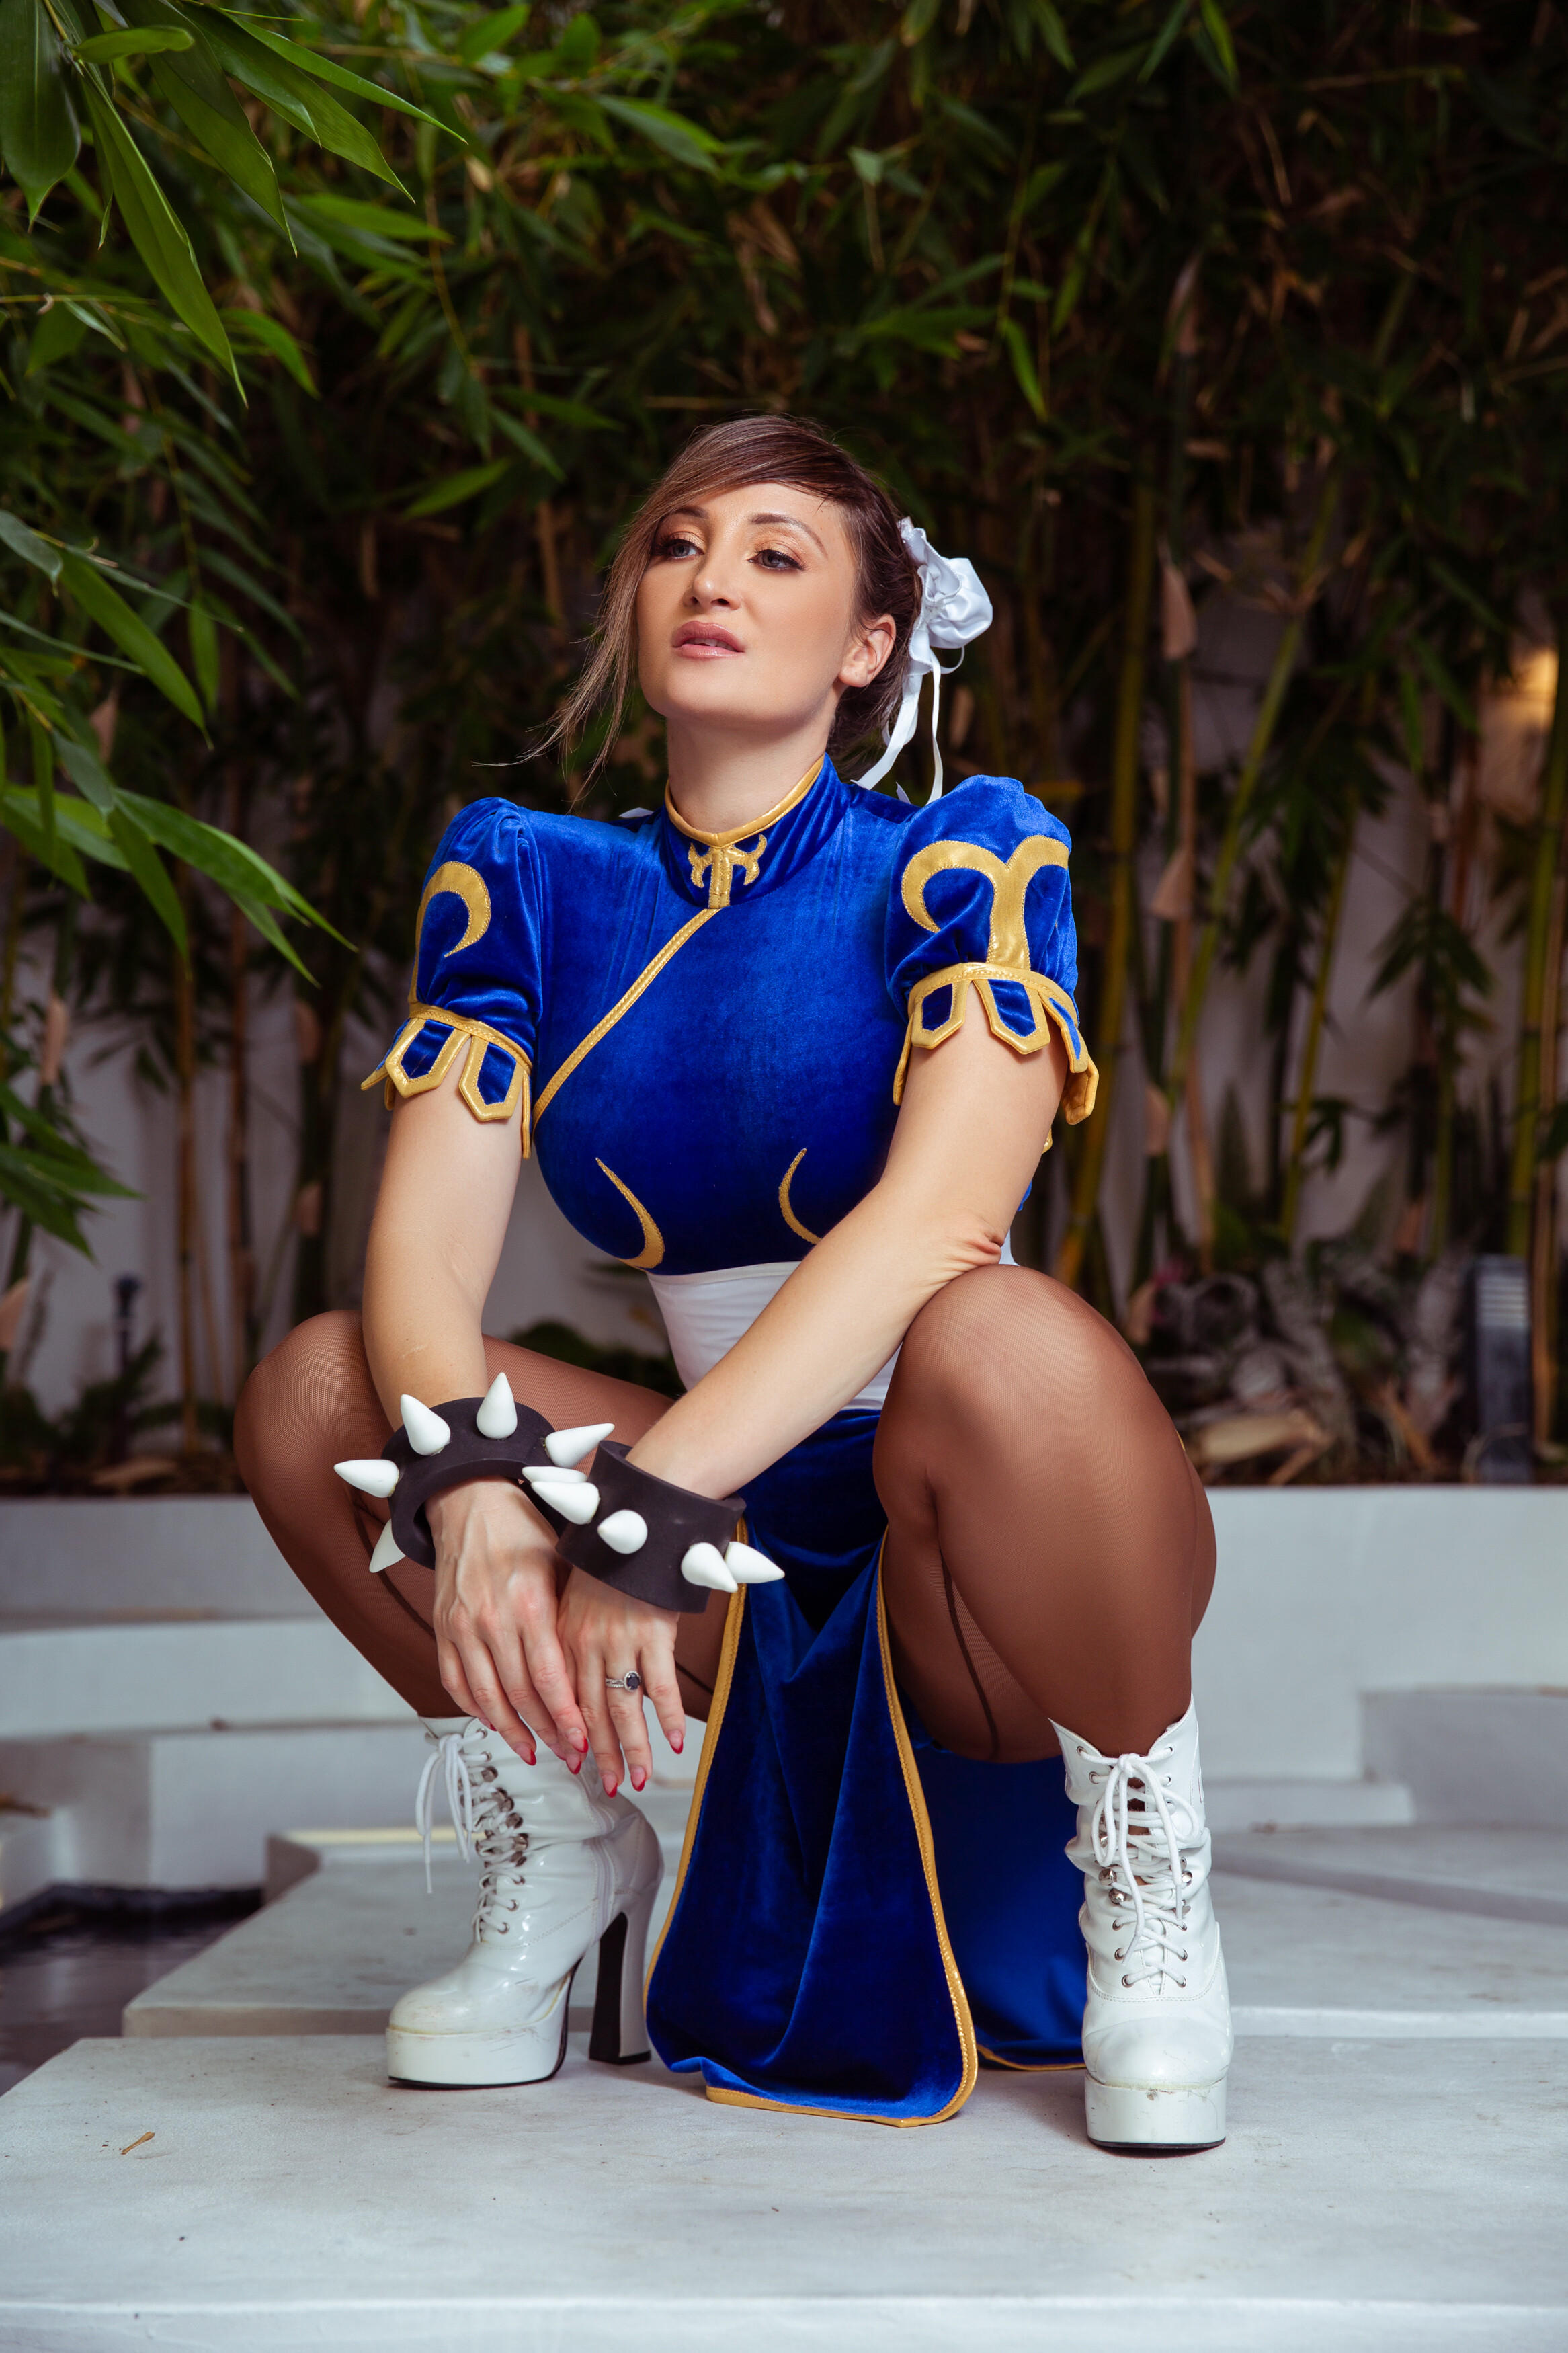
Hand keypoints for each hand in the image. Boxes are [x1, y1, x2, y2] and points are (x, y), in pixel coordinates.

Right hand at [427, 1482, 589, 1767]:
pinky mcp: (442, 1627)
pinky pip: (455, 1681)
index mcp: (529, 1602)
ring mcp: (462, 1625)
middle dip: (546, 1731)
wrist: (469, 1499)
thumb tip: (604, 1660)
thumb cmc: (523, 1527)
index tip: (582, 1741)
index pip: (548, 1676)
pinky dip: (474, 1708)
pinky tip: (494, 1722)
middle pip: (519, 1694)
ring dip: (511, 1731)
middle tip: (568, 1754)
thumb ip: (574, 1613)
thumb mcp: (563, 1563)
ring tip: (533, 1751)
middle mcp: (492, 1618)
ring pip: (485, 1696)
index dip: (564, 1715)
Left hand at [556, 1566, 683, 1798]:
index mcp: (563, 1633)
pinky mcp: (655, 1632)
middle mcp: (588, 1641)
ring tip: (641, 1776)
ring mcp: (621, 1639)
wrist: (636, 1517)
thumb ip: (572, 1633)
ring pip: (625, 1708)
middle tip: (609, 1783)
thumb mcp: (575, 1593)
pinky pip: (662, 1686)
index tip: (573, 1760)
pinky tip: (674, 1740)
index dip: (568, 1733)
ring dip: (634, 1748)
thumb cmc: (610, 1554)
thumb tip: (574, 1674)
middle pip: (591, 1712)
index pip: (561, 1697)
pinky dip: (669, 1716)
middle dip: (600, 1754)